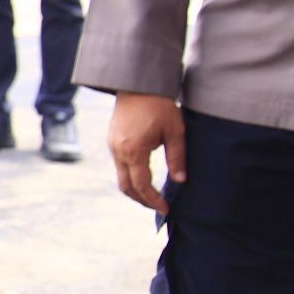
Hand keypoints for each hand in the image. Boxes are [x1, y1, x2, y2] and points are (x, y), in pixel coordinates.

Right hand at [107, 92, 184, 212]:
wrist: (138, 85)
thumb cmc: (159, 106)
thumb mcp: (175, 132)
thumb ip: (177, 157)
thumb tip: (181, 181)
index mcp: (133, 150)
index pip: (141, 185)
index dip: (153, 200)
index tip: (166, 209)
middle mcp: (118, 151)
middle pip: (126, 186)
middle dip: (142, 200)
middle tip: (158, 207)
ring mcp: (112, 146)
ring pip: (121, 177)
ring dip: (135, 189)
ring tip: (153, 195)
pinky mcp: (112, 141)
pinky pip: (120, 166)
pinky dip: (131, 176)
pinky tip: (144, 176)